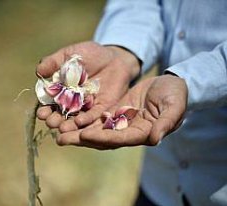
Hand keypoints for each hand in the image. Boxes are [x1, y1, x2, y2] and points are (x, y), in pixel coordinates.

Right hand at [36, 41, 139, 131]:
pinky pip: (93, 115)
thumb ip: (54, 62)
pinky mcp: (101, 107)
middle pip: (61, 114)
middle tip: (51, 122)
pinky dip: (86, 119)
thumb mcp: (70, 54)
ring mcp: (86, 106)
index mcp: (60, 91)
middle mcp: (71, 102)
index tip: (41, 114)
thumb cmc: (89, 54)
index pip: (49, 103)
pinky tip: (79, 122)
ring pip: (75, 118)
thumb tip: (39, 71)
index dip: (44, 108)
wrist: (114, 57)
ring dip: (69, 124)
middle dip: (55, 119)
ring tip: (62, 128)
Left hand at [56, 75, 187, 149]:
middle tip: (60, 139)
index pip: (119, 138)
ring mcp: (118, 122)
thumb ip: (166, 122)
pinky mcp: (113, 111)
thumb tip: (155, 139)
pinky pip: (94, 116)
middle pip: (101, 138)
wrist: (170, 85)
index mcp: (141, 133)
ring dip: (76, 131)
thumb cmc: (175, 95)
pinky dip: (81, 118)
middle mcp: (126, 131)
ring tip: (57, 130)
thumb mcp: (174, 106)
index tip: (85, 135)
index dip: (102, 138)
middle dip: (81, 139)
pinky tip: (65, 116)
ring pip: (94, 128)